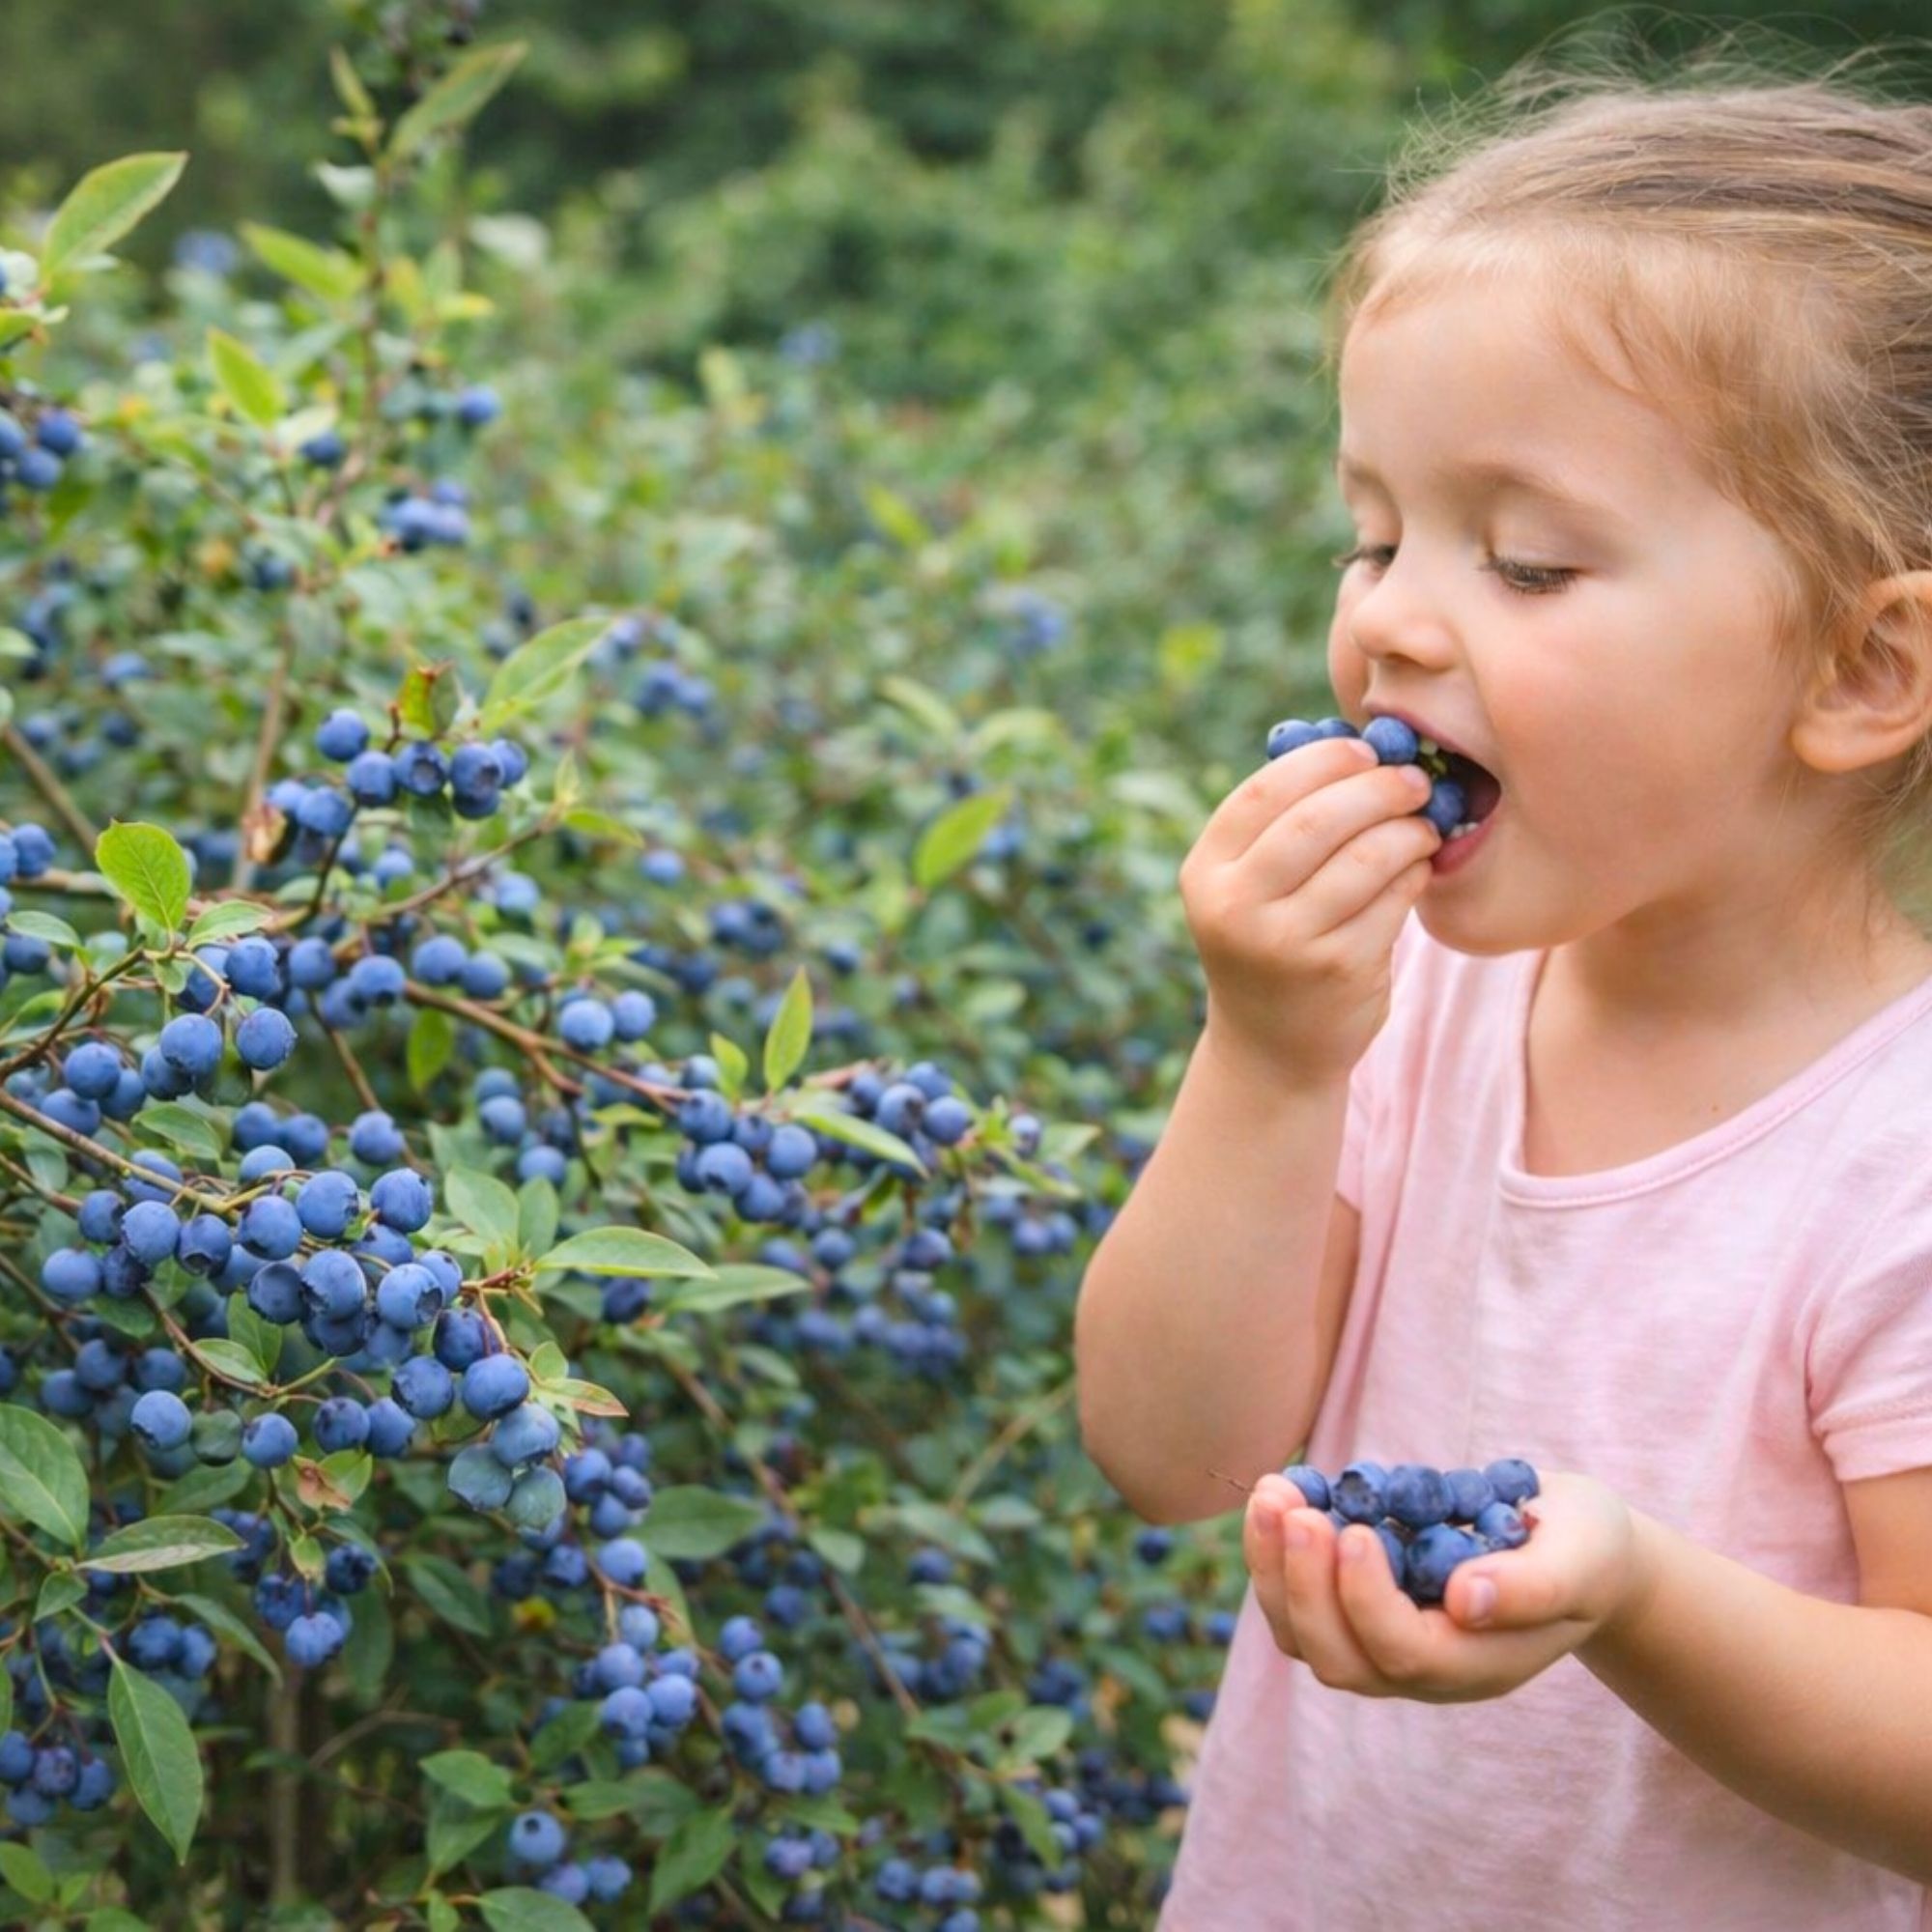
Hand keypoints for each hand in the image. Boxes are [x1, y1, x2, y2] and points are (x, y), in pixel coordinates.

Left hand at [1242, 1468, 1651, 1703]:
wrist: (1572, 1545)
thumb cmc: (1584, 1547)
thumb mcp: (1582, 1556)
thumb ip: (1533, 1586)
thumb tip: (1465, 1601)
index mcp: (1479, 1665)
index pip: (1404, 1654)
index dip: (1366, 1599)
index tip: (1354, 1529)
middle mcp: (1423, 1669)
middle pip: (1339, 1659)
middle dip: (1302, 1585)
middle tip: (1292, 1506)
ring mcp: (1384, 1644)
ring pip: (1305, 1637)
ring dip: (1273, 1568)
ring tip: (1272, 1491)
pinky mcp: (1358, 1608)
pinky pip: (1298, 1600)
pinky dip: (1275, 1553)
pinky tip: (1277, 1492)